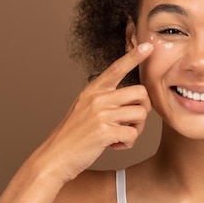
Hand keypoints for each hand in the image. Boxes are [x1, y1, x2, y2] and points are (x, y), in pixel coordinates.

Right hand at [34, 42, 153, 182]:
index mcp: (93, 90)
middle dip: (143, 110)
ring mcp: (100, 114)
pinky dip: (128, 144)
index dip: (134, 56)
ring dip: (136, 129)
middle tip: (131, 122)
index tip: (148, 46)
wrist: (55, 157)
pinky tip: (114, 145)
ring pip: (141, 114)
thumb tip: (133, 98)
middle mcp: (97, 98)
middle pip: (141, 93)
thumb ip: (105, 99)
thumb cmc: (74, 135)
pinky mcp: (103, 132)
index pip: (117, 68)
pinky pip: (133, 134)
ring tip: (120, 136)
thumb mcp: (85, 108)